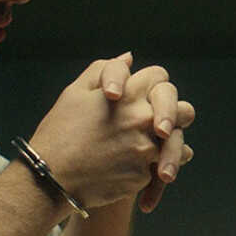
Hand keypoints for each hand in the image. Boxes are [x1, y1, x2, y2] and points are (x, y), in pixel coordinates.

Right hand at [27, 52, 193, 210]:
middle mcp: (143, 119)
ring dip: (171, 149)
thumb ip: (106, 71)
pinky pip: (161, 172)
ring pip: (180, 146)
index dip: (156, 86)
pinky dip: (154, 172)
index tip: (149, 97)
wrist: (50, 177)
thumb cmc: (59, 132)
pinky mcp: (144, 175)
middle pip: (185, 112)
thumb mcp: (76, 93)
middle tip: (164, 127)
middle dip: (177, 118)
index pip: (161, 78)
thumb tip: (129, 59)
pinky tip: (138, 174)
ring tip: (158, 157)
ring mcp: (146, 148)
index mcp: (129, 93)